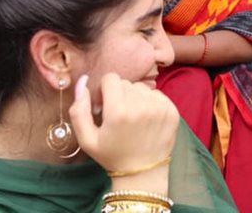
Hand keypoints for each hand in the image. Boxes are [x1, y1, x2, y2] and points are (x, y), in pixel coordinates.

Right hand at [69, 73, 179, 192]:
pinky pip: (157, 94)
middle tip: (118, 115)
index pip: (111, 78)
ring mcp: (160, 108)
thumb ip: (79, 110)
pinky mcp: (172, 111)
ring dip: (135, 98)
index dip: (104, 91)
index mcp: (118, 111)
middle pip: (126, 83)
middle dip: (119, 95)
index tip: (105, 106)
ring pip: (142, 88)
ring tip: (133, 118)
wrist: (143, 173)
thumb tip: (83, 81)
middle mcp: (141, 106)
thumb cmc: (112, 156)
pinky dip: (150, 103)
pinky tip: (146, 120)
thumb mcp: (87, 139)